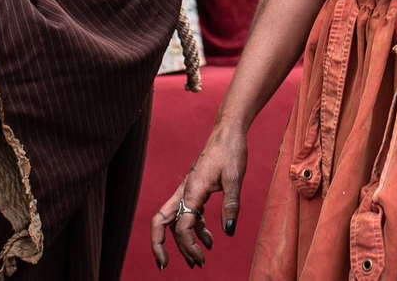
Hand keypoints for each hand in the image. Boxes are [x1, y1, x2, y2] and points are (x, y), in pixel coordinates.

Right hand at [152, 123, 248, 268]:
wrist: (228, 131)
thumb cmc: (230, 150)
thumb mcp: (235, 178)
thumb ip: (231, 205)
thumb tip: (229, 232)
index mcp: (192, 190)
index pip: (181, 226)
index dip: (187, 245)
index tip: (201, 258)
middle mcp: (185, 192)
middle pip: (161, 223)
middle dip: (161, 246)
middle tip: (170, 266)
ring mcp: (188, 191)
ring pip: (176, 221)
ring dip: (184, 242)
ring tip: (199, 260)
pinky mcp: (196, 190)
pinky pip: (189, 214)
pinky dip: (196, 230)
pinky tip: (211, 240)